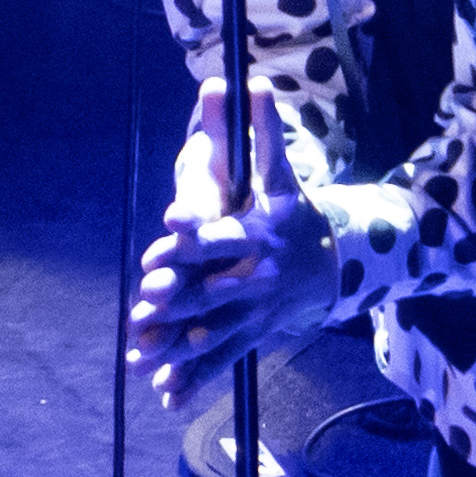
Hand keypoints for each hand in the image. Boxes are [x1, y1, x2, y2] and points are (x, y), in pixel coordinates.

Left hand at [127, 90, 337, 407]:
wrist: (331, 268)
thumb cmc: (292, 215)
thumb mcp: (280, 177)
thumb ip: (262, 135)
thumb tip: (247, 81)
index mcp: (255, 235)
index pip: (222, 232)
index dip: (196, 229)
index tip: (170, 224)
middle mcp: (252, 278)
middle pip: (213, 289)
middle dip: (181, 296)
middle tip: (147, 298)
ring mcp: (250, 314)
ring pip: (212, 334)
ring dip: (178, 348)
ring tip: (144, 357)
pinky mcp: (247, 339)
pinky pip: (220, 363)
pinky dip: (194, 380)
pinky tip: (165, 395)